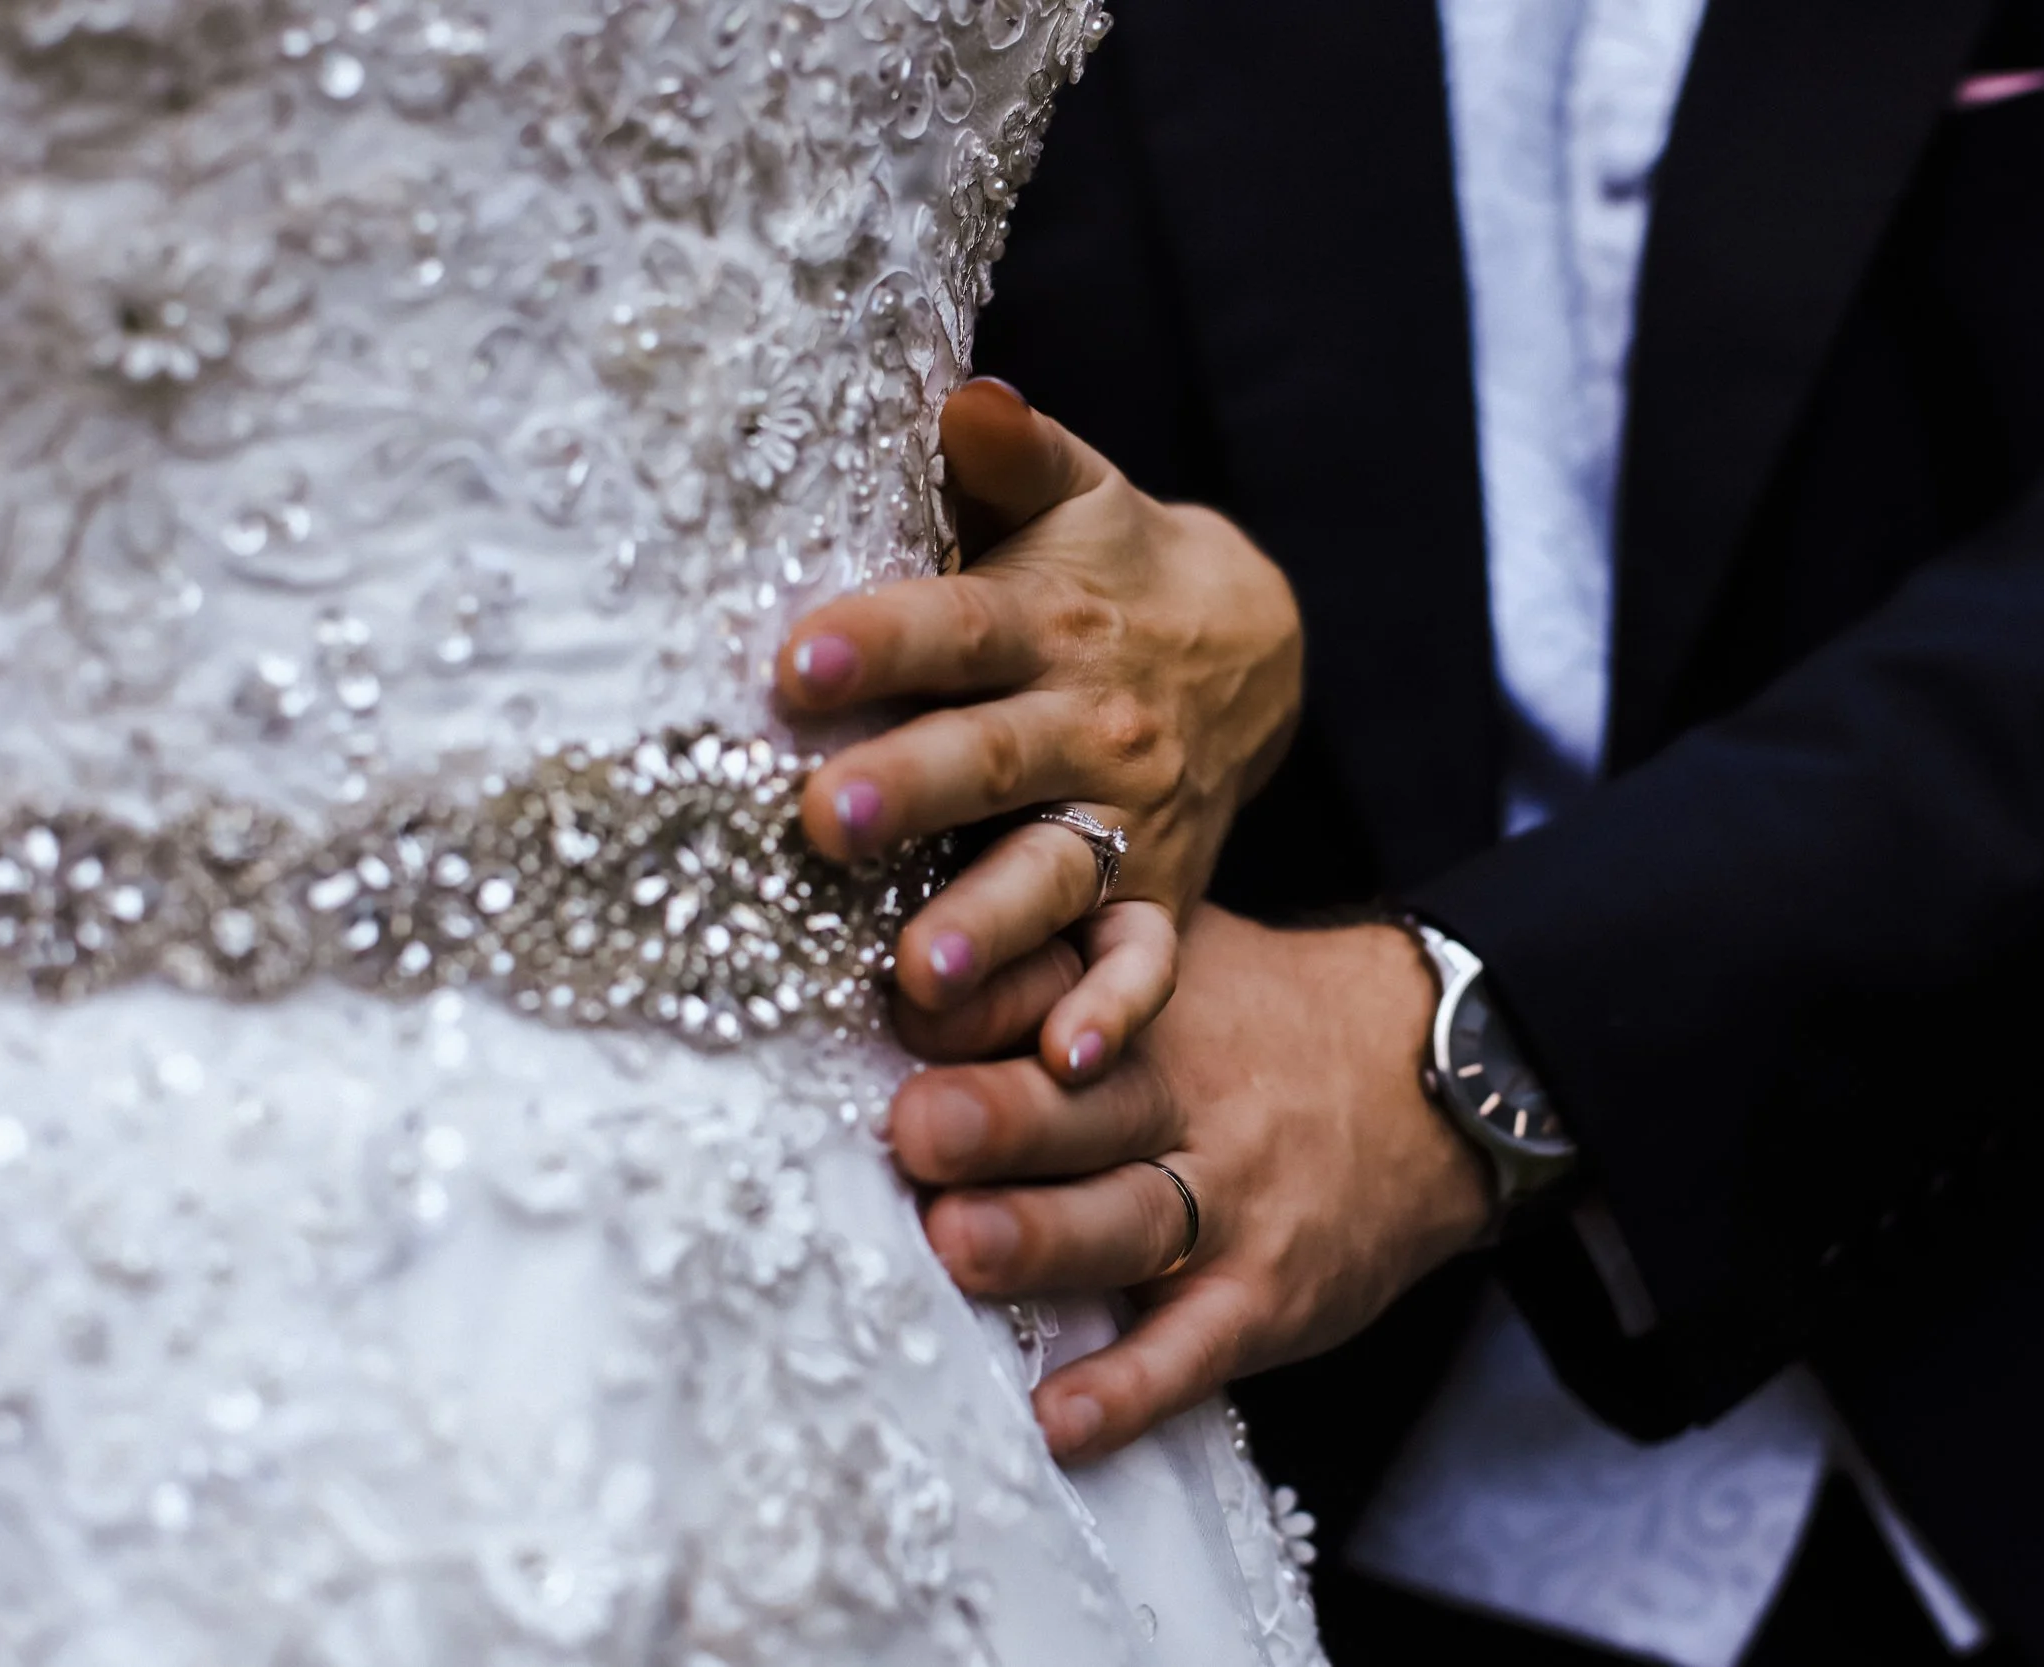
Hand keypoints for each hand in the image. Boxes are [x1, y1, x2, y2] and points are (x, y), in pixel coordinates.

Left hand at [777, 380, 1303, 1083]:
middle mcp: (1089, 724)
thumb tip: (957, 391)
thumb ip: (1010, 452)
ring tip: (918, 970)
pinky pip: (1140, 963)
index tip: (794, 661)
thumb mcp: (1074, 492)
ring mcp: (1126, 818)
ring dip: (990, 922)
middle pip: (995, 756)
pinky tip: (1064, 1065)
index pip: (957, 625)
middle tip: (820, 820)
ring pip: (1057, 871)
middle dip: (912, 789)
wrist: (1249, 646)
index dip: (881, 640)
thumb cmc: (1106, 563)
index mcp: (1048, 619)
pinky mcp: (1153, 896)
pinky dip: (1109, 1014)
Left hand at [886, 905, 1494, 1460]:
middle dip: (1000, 1117)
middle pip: (1084, 1103)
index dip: (980, 998)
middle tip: (916, 1125)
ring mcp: (1230, 1198)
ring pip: (1130, 1218)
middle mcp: (1179, 1093)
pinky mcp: (1266, 1294)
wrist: (1430, 1076)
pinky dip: (1130, 1388)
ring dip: (1043, 1236)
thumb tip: (891, 974)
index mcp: (1139, 1002)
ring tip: (959, 1245)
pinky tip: (1061, 1418)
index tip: (906, 997)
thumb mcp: (1170, 956)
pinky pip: (1195, 1346)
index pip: (1051, 989)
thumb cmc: (1252, 1022)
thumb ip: (1050, 963)